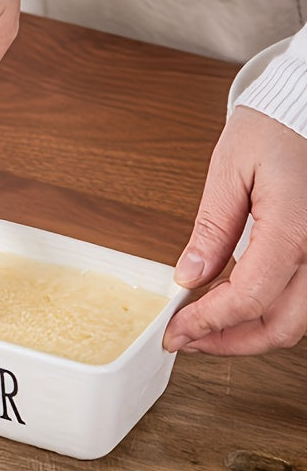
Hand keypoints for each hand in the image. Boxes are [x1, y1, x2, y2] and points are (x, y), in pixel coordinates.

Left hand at [163, 106, 306, 354]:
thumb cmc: (276, 128)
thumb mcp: (230, 171)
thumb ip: (212, 229)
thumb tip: (188, 277)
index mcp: (296, 226)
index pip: (250, 297)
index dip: (209, 322)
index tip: (176, 330)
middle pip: (283, 326)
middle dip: (230, 342)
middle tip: (188, 339)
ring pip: (299, 321)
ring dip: (252, 333)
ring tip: (207, 327)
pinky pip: (305, 300)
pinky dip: (271, 313)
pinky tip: (237, 306)